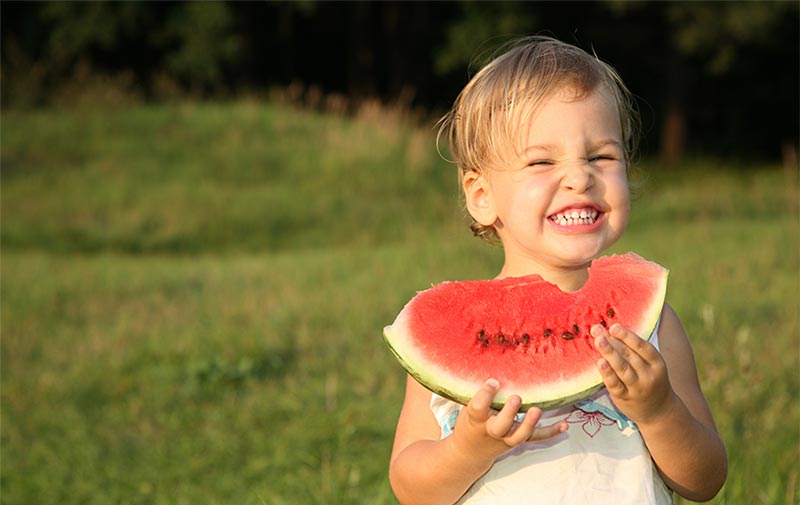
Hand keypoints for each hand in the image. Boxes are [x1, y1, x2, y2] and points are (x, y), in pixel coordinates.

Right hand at [450, 378, 567, 463]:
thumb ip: (478, 393)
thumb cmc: (470, 421)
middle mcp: (491, 430)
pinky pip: (535, 438)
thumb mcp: (467, 407)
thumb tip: (494, 366)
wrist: (470, 452)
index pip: (479, 407)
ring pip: (519, 435)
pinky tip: (564, 425)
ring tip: (537, 410)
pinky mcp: (516, 441)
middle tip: (516, 397)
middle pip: (500, 425)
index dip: (486, 394)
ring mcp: (505, 438)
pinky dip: (550, 432)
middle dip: (509, 412)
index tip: (494, 381)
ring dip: (529, 424)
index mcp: (475, 419)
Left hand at [591, 323, 677, 423]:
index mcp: (657, 364)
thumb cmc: (650, 381)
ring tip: (598, 341)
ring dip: (609, 353)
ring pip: (622, 368)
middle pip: (629, 355)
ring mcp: (637, 388)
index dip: (628, 336)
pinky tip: (600, 362)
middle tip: (598, 330)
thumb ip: (632, 350)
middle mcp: (649, 376)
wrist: (659, 412)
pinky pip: (615, 384)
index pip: (642, 347)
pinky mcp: (625, 398)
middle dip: (613, 341)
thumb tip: (607, 332)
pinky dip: (607, 373)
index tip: (614, 327)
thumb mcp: (650, 365)